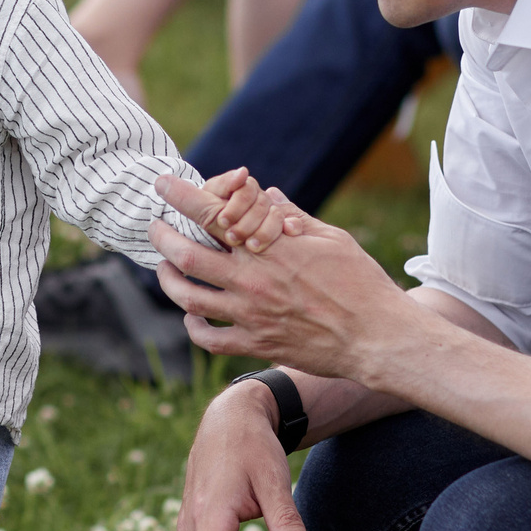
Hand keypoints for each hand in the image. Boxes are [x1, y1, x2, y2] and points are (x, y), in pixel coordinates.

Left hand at [148, 174, 417, 380]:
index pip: (213, 214)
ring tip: (163, 268)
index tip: (163, 185)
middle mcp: (253, 279)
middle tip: (155, 227)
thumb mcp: (331, 238)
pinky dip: (193, 325)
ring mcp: (251, 314)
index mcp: (271, 246)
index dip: (182, 196)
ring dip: (168, 280)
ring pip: (188, 297)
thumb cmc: (361, 282)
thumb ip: (293, 216)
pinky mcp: (256, 344)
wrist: (376, 337)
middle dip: (162, 236)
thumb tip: (267, 195)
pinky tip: (191, 314)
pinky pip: (209, 338)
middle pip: (187, 253)